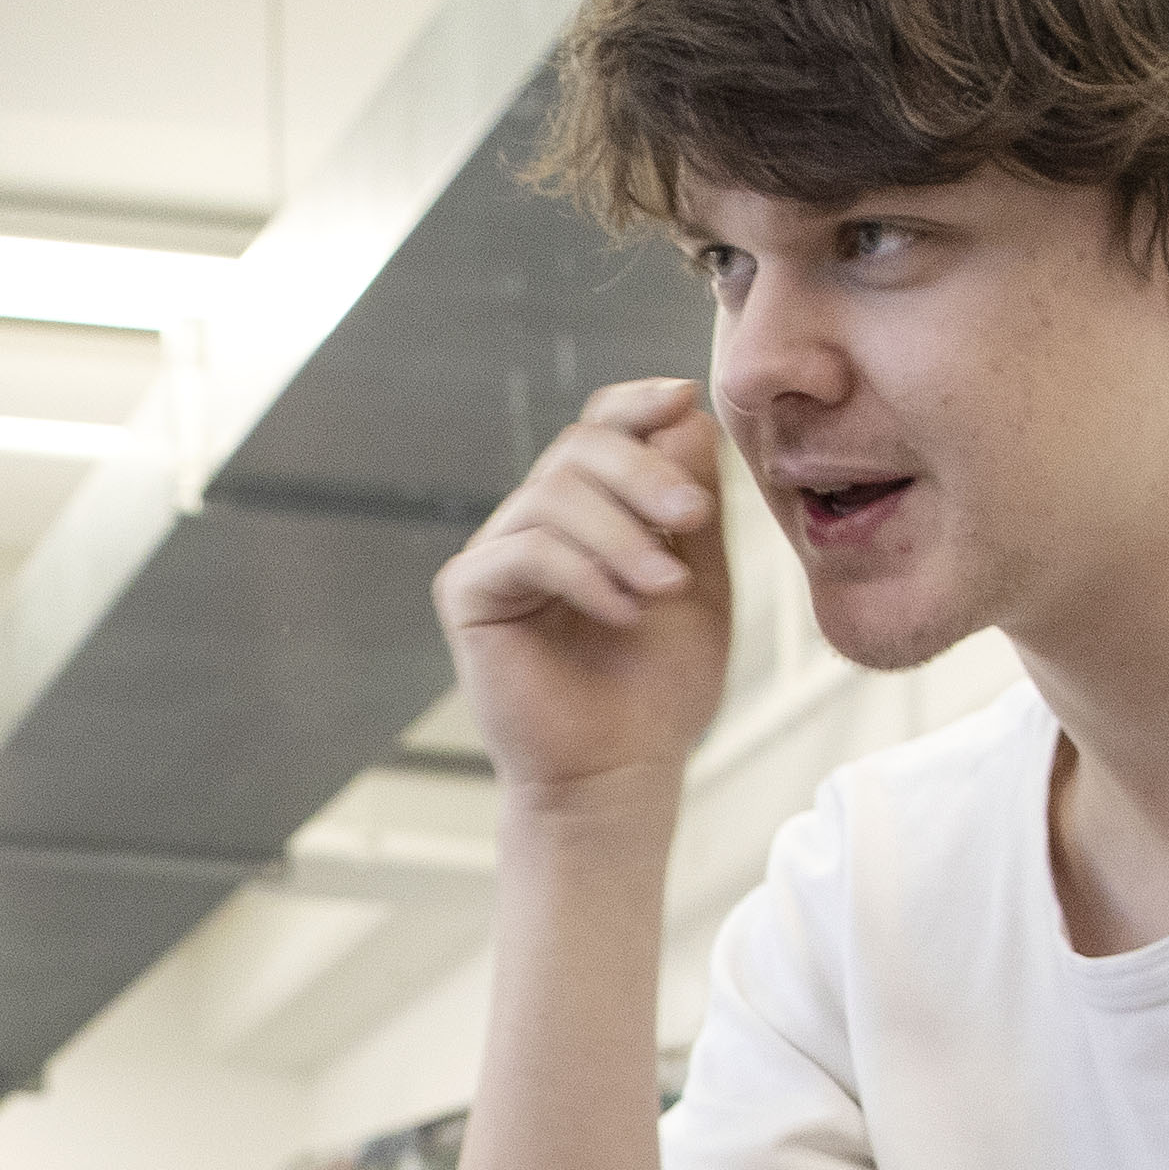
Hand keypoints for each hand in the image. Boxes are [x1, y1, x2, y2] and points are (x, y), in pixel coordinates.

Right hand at [434, 376, 733, 805]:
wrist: (619, 773)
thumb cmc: (660, 688)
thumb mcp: (700, 580)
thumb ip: (692, 502)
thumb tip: (684, 413)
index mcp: (589, 512)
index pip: (601, 426)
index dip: (636, 402)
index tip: (683, 397)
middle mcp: (534, 522)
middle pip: (579, 446)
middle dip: (643, 472)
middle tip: (694, 515)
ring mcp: (496, 554)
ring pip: (553, 494)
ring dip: (621, 534)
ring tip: (664, 588)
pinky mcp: (469, 592)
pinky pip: (527, 549)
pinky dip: (584, 573)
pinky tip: (623, 613)